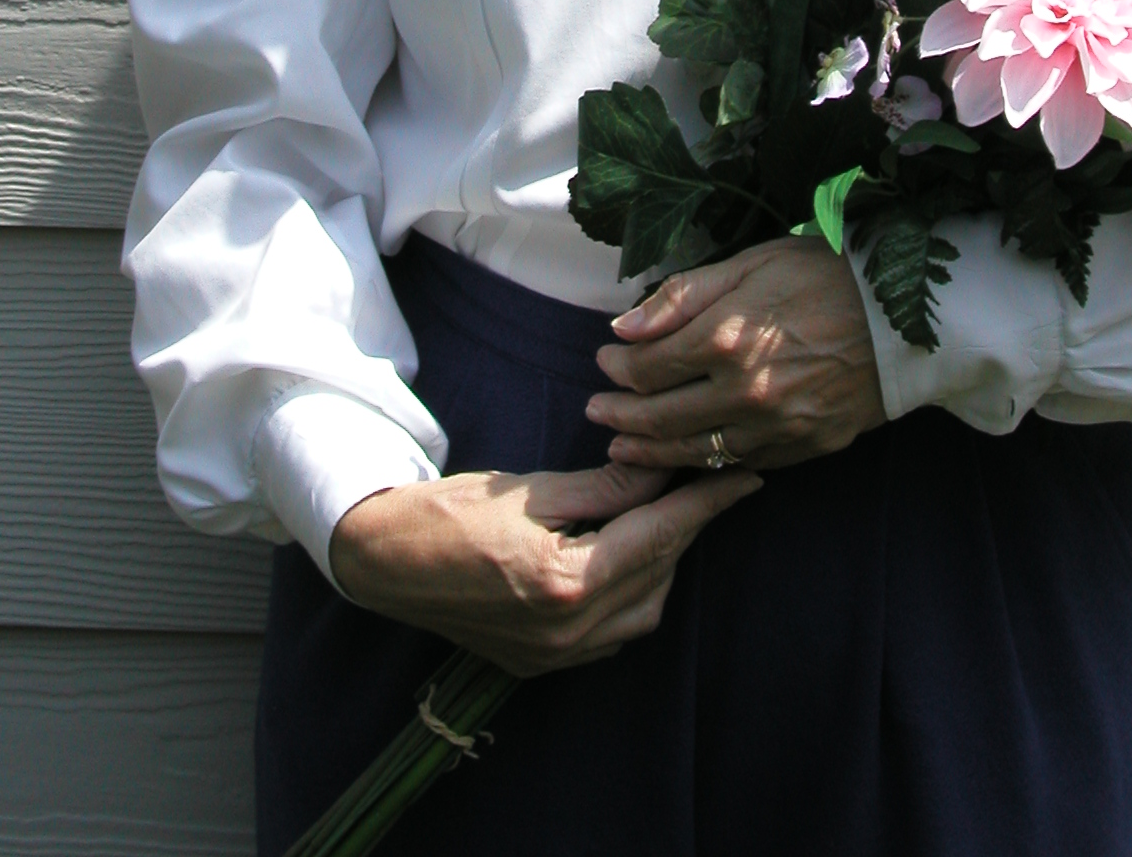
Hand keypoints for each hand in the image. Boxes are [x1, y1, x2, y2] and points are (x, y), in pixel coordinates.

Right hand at [328, 460, 759, 673]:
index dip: (707, 503)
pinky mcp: (540, 664)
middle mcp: (567, 631)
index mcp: (565, 582)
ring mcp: (554, 656)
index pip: (659, 536)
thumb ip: (605, 486)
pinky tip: (625, 556)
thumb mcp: (532, 487)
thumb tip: (660, 467)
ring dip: (662, 563)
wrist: (384, 563)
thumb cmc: (452, 512)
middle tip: (703, 479)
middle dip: (686, 525)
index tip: (747, 477)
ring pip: (643, 611)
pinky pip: (612, 634)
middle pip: (657, 573)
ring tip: (662, 513)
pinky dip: (631, 594)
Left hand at [585, 239, 886, 470]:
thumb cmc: (825, 274)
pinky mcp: (803, 447)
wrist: (903, 315)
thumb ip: (683, 296)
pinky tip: (684, 457)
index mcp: (726, 337)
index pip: (649, 367)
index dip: (618, 367)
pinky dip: (703, 464)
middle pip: (661, 417)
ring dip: (650, 450)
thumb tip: (624, 328)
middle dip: (619, 415)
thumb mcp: (751, 263)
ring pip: (694, 452)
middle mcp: (744, 391)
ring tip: (623, 447)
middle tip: (596, 411)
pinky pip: (738, 464)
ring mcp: (775, 426)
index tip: (607, 360)